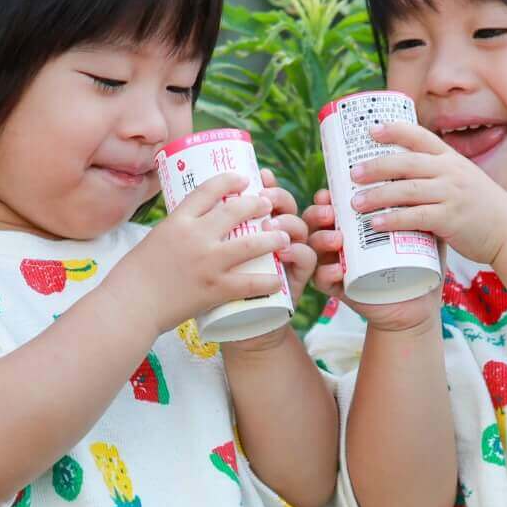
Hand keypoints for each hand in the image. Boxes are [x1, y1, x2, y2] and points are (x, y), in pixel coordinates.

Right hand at [104, 172, 285, 336]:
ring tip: (284, 235)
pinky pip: (250, 282)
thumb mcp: (153, 241)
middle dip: (257, 204)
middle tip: (269, 203)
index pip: (208, 190)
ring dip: (272, 238)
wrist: (129, 306)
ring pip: (251, 244)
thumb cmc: (133, 277)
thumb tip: (191, 227)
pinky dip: (268, 280)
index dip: (229, 181)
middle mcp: (195, 236)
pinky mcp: (215, 289)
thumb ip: (176, 233)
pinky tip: (278, 278)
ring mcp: (207, 262)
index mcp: (177, 221)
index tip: (243, 179)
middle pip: (235, 210)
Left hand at [221, 169, 316, 353]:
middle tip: (264, 197)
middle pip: (284, 204)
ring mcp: (288, 256)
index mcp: (255, 226)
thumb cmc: (216, 293)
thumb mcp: (209, 258)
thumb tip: (199, 204)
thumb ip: (211, 233)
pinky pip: (307, 258)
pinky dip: (300, 251)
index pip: (265, 194)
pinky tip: (288, 250)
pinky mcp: (297, 278)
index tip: (259, 175)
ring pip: (298, 226)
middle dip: (277, 195)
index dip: (266, 182)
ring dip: (288, 221)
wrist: (238, 330)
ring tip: (270, 225)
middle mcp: (275, 236)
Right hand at [304, 190, 440, 333]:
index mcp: (353, 222)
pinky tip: (338, 270)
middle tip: (331, 212)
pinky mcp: (338, 288)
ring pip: (314, 248)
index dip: (325, 196)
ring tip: (338, 240)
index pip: (332, 203)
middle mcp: (339, 240)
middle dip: (317, 213)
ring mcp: (336, 264)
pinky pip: (321, 279)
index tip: (331, 191)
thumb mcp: (419, 231)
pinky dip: (326, 273)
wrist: (417, 304)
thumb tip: (425, 179)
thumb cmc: (418, 263)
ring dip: (321, 240)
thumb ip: (419, 208)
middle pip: (315, 221)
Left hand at [347, 120, 506, 268]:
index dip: (394, 130)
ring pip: (406, 189)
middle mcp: (450, 171)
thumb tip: (398, 178)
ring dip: (377, 195)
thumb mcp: (462, 180)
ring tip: (354, 203)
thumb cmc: (480, 208)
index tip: (370, 130)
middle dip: (375, 166)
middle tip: (351, 174)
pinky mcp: (451, 219)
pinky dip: (393, 220)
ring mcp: (451, 194)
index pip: (419, 136)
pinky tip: (376, 225)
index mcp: (451, 158)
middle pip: (405, 161)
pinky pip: (416, 217)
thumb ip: (436, 176)